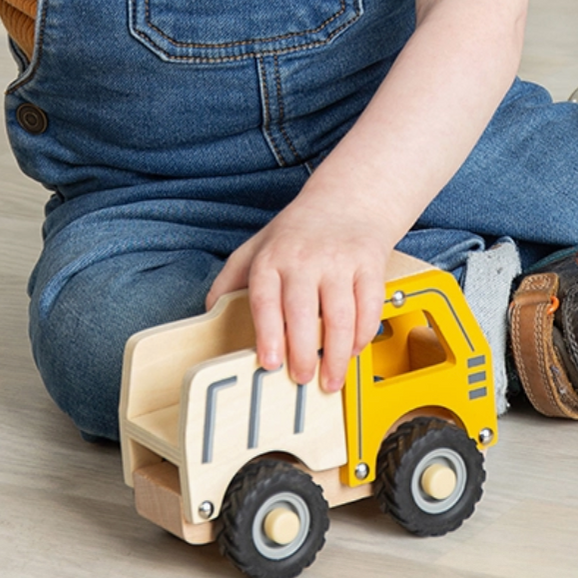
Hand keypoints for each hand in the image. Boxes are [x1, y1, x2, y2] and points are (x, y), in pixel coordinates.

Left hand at [206, 208, 390, 393]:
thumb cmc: (297, 232)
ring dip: (336, 354)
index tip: (270, 362)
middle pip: (303, 313)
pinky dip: (363, 335)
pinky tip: (353, 349)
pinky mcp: (368, 264)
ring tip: (330, 378)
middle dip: (303, 353)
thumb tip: (208, 313)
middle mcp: (304, 258)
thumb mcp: (255, 247)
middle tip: (302, 378)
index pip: (265, 300)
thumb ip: (229, 280)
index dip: (267, 334)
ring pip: (340, 316)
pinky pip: (369, 307)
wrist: (345, 199)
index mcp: (272, 258)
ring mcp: (338, 261)